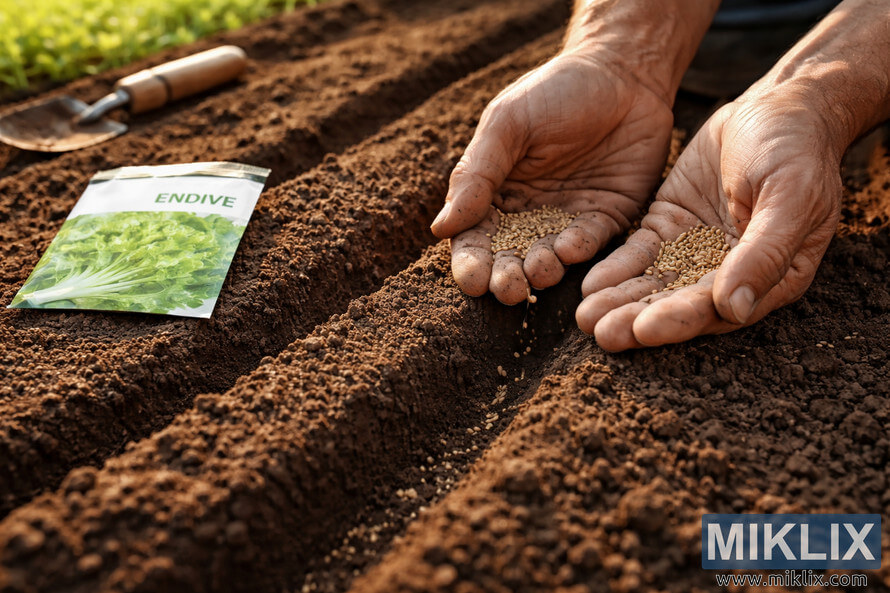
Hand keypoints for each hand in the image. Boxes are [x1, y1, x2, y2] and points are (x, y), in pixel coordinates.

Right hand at [430, 50, 673, 303]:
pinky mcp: (609, 218)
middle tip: (509, 289)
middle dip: (507, 278)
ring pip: (551, 259)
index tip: (474, 280)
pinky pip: (594, 243)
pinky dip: (582, 249)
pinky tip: (572, 247)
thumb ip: (476, 175)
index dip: (472, 264)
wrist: (623, 70)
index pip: (475, 240)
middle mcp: (529, 215)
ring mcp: (569, 219)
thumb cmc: (555, 90)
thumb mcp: (507, 124)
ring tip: (540, 272)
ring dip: (543, 271)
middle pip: (510, 259)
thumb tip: (440, 229)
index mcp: (495, 194)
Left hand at [575, 92, 842, 350]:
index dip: (680, 320)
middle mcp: (728, 274)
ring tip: (583, 318)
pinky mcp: (668, 228)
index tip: (644, 330)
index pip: (718, 308)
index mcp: (770, 277)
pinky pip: (638, 254)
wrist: (779, 106)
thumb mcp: (790, 196)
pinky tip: (589, 283)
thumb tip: (735, 310)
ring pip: (653, 284)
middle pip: (677, 304)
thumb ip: (764, 253)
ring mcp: (695, 252)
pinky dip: (615, 269)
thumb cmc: (798, 152)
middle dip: (638, 319)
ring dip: (620, 301)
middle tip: (600, 334)